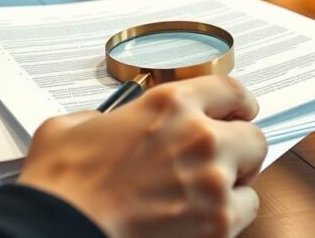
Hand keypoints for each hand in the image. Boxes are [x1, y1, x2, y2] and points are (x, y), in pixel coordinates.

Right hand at [18, 76, 267, 237]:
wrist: (60, 226)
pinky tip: (204, 213)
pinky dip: (230, 213)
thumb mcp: (74, 126)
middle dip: (239, 146)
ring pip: (253, 174)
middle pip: (252, 135)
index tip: (240, 110)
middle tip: (221, 157)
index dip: (238, 102)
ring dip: (235, 181)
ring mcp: (212, 181)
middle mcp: (199, 136)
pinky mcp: (217, 222)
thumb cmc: (63, 183)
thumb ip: (104, 117)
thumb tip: (107, 126)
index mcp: (169, 104)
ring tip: (208, 190)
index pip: (230, 90)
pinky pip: (247, 210)